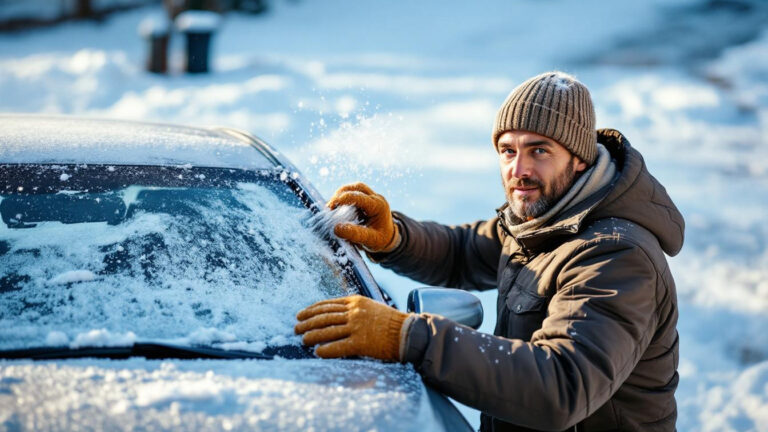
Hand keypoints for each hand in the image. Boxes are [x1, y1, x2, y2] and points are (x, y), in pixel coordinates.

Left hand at [294, 295, 410, 360]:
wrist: (407, 332)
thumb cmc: (390, 321)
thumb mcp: (370, 306)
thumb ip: (353, 308)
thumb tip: (333, 314)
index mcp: (355, 301)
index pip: (327, 305)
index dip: (311, 310)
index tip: (301, 314)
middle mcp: (354, 312)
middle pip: (323, 317)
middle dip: (307, 322)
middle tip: (296, 328)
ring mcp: (356, 327)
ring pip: (327, 331)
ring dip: (312, 336)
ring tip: (302, 340)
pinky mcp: (361, 343)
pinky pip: (338, 347)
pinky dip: (325, 349)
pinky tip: (317, 352)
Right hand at [327, 182, 399, 252]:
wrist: (388, 238)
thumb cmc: (380, 240)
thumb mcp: (370, 240)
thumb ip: (355, 234)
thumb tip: (336, 228)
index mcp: (379, 206)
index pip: (360, 198)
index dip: (344, 199)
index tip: (331, 207)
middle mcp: (376, 198)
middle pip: (358, 187)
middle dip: (341, 194)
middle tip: (330, 206)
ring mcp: (372, 196)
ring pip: (356, 187)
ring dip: (342, 194)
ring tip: (332, 206)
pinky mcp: (367, 198)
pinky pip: (355, 192)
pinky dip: (344, 197)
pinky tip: (337, 207)